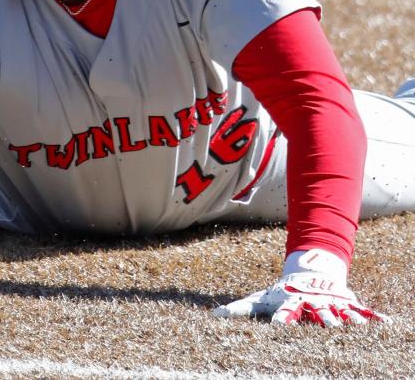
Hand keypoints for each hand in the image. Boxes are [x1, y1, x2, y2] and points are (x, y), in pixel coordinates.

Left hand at [213, 248, 388, 325]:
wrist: (308, 273)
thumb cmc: (280, 293)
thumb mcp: (260, 300)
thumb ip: (238, 310)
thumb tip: (213, 317)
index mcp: (290, 304)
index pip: (285, 315)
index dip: (282, 321)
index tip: (278, 329)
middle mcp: (311, 304)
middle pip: (317, 314)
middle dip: (322, 320)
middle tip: (328, 330)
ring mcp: (330, 303)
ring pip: (341, 313)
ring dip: (348, 320)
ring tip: (356, 328)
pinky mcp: (346, 303)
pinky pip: (363, 311)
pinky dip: (375, 317)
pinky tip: (389, 323)